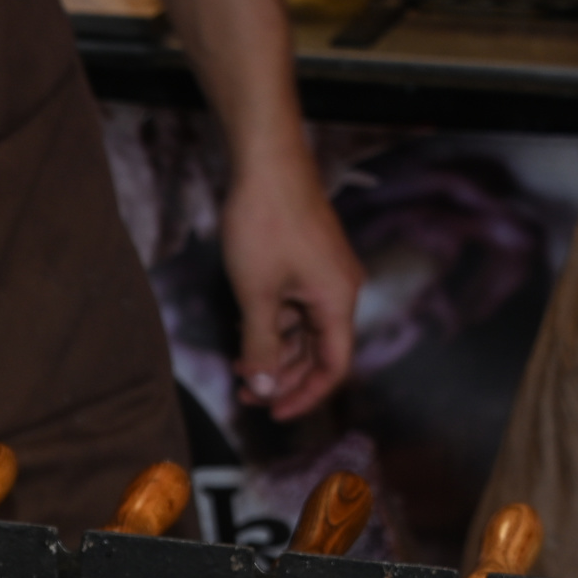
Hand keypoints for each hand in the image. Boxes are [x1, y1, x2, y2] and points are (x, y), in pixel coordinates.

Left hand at [220, 162, 362, 421]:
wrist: (267, 163)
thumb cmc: (266, 223)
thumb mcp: (257, 295)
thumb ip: (261, 346)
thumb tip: (265, 387)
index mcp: (337, 302)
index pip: (333, 367)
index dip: (305, 396)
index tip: (275, 414)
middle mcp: (339, 291)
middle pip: (317, 352)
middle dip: (283, 377)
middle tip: (246, 394)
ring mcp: (324, 276)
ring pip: (303, 331)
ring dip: (273, 353)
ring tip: (239, 368)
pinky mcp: (308, 262)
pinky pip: (295, 308)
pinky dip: (272, 326)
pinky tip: (243, 334)